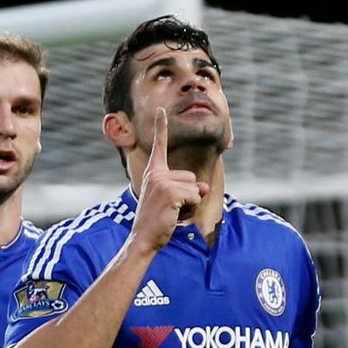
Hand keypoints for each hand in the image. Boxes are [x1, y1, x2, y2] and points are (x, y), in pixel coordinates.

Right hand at [131, 107, 208, 250]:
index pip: (158, 146)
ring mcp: (162, 182)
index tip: (161, 109)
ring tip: (172, 213)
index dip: (160, 127)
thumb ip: (189, 190)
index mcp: (153, 173)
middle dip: (189, 196)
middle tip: (170, 210)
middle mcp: (156, 174)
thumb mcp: (173, 202)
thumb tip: (204, 187)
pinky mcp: (170, 192)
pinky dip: (190, 209)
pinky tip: (174, 216)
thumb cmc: (157, 222)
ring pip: (195, 188)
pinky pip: (195, 197)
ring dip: (190, 204)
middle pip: (191, 177)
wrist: (143, 239)